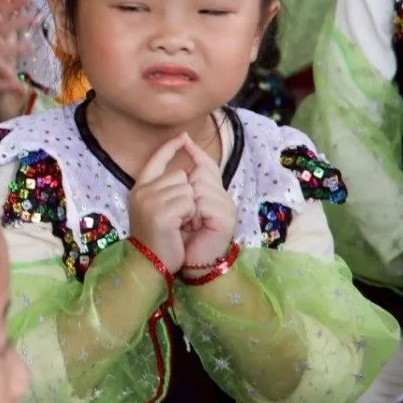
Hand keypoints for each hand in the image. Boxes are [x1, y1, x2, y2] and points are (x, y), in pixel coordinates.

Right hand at [127, 134, 194, 275]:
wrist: (149, 263)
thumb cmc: (158, 237)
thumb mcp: (157, 208)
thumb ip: (164, 189)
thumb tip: (183, 171)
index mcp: (139, 188)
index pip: (156, 160)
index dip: (170, 148)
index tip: (183, 137)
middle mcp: (142, 191)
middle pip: (179, 175)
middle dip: (185, 194)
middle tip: (177, 216)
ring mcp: (150, 201)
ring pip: (186, 188)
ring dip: (189, 206)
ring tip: (178, 222)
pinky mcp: (161, 213)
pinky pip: (188, 202)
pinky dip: (190, 215)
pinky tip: (179, 227)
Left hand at [176, 134, 237, 268]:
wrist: (188, 264)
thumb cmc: (178, 235)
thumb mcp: (175, 203)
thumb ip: (179, 179)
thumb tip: (183, 143)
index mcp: (211, 192)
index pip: (206, 164)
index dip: (195, 152)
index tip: (183, 138)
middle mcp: (222, 197)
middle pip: (201, 171)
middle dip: (184, 188)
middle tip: (183, 213)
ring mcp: (227, 207)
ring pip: (200, 185)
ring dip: (186, 202)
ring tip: (188, 221)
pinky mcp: (227, 218)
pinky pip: (203, 202)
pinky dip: (193, 212)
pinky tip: (193, 225)